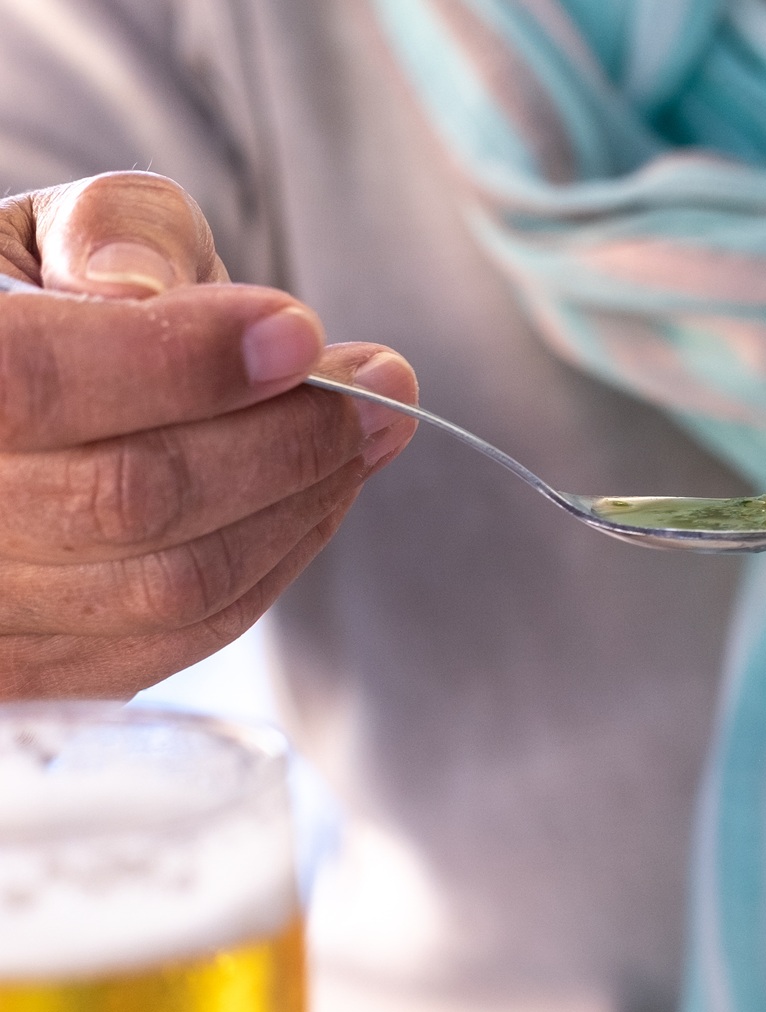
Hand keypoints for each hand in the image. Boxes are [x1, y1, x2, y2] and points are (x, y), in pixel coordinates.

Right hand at [0, 171, 417, 698]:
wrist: (13, 407)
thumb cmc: (38, 306)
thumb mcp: (59, 233)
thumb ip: (112, 234)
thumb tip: (147, 290)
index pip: (30, 382)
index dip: (180, 362)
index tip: (301, 335)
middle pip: (128, 498)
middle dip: (285, 439)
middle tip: (381, 389)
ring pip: (172, 582)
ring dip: (300, 505)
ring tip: (364, 434)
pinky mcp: (40, 678)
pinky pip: (184, 635)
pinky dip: (272, 562)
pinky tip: (312, 498)